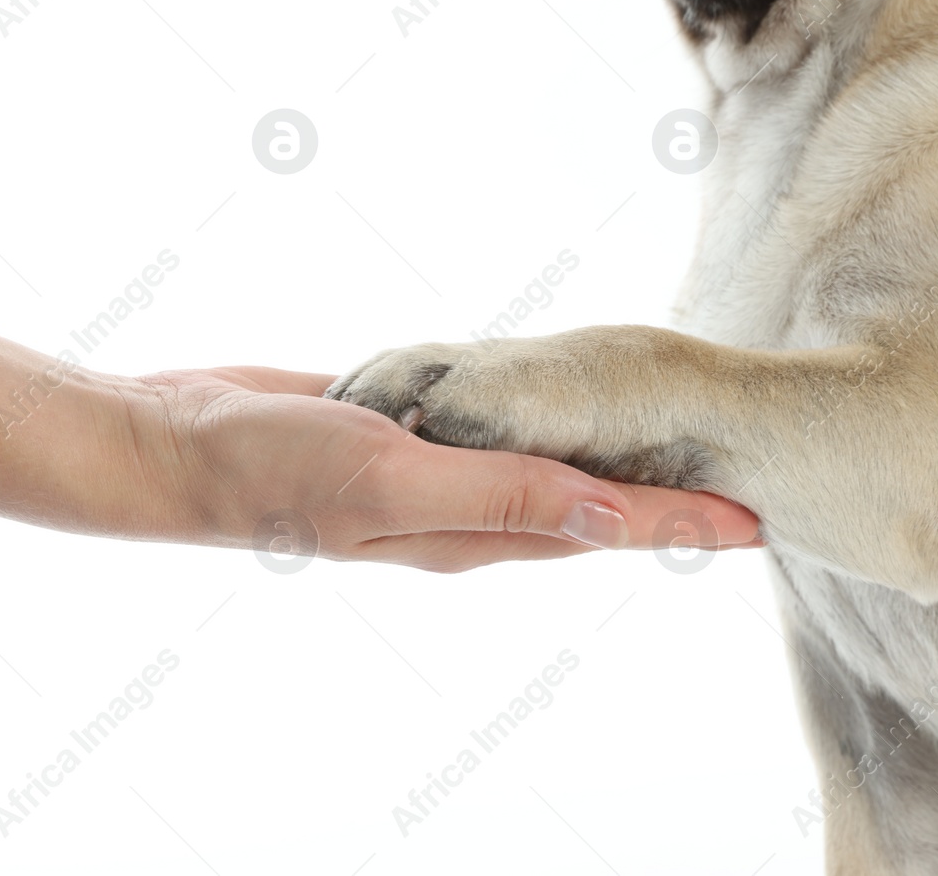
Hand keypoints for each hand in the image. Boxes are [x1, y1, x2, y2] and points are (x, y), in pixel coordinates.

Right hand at [122, 366, 763, 570]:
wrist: (181, 448)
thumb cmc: (279, 472)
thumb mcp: (396, 483)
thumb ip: (505, 496)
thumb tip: (615, 514)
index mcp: (474, 529)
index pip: (603, 528)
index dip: (680, 525)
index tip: (756, 523)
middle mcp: (464, 509)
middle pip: (588, 508)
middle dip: (662, 503)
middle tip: (733, 488)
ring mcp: (432, 473)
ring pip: (541, 468)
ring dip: (605, 463)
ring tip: (664, 449)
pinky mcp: (403, 433)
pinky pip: (487, 431)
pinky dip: (533, 423)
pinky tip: (553, 408)